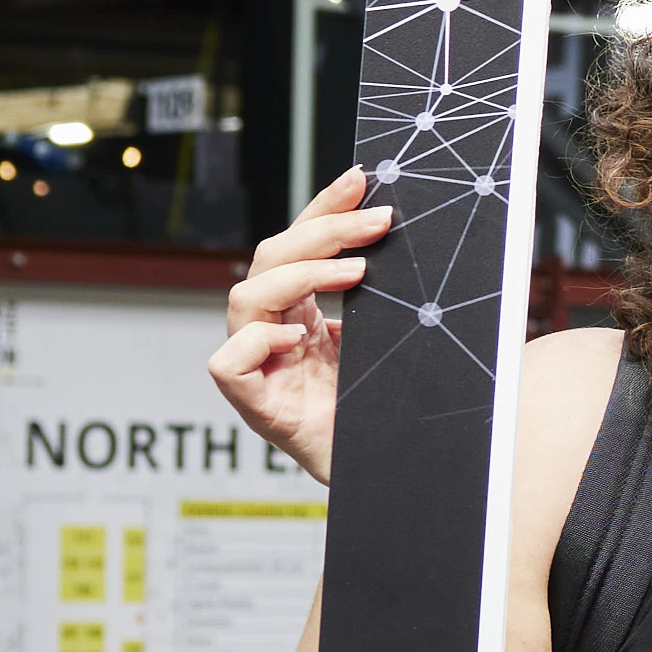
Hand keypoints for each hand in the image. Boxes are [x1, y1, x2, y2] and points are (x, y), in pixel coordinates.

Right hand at [208, 166, 389, 486]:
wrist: (394, 473)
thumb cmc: (391, 407)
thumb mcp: (396, 338)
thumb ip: (394, 297)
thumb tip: (423, 241)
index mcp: (302, 312)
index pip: (299, 244)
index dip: (324, 208)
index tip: (362, 178)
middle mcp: (274, 333)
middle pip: (271, 259)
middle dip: (323, 231)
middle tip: (378, 221)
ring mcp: (260, 368)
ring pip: (246, 298)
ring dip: (300, 275)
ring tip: (356, 272)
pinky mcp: (254, 405)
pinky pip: (227, 362)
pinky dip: (257, 342)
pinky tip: (298, 339)